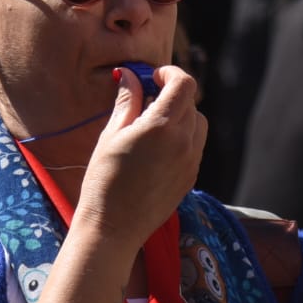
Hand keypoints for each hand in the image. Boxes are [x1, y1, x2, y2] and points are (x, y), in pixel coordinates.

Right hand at [76, 65, 207, 249]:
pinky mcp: (191, 177)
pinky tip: (158, 148)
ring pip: (198, 123)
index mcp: (162, 126)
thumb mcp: (111, 135)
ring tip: (153, 125)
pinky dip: (183, 137)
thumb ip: (127, 101)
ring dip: (181, 116)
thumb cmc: (104, 180)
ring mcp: (191, 161)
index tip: (153, 77)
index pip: (183, 84)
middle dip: (171, 95)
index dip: (170, 73)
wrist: (112, 228)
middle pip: (190, 102)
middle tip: (147, 100)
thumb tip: (131, 75)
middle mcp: (184, 142)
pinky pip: (195, 146)